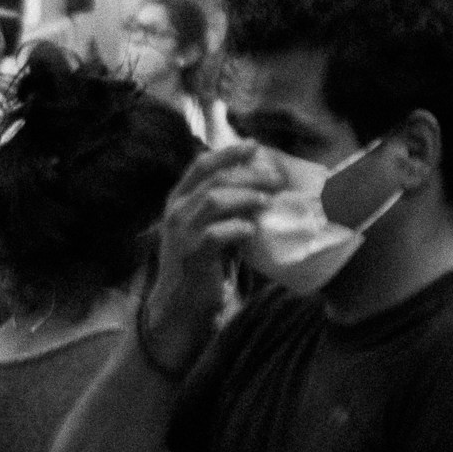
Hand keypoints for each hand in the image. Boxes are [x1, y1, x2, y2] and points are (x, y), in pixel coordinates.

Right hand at [147, 143, 280, 365]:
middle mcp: (177, 212)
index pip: (202, 164)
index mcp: (179, 199)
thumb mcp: (210, 225)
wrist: (181, 305)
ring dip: (245, 197)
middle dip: (248, 174)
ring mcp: (181, 234)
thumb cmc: (204, 261)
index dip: (229, 152)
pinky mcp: (191, 256)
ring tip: (266, 201)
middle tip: (275, 179)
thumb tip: (262, 178)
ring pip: (214, 200)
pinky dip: (237, 228)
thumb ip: (227, 202)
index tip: (255, 146)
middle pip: (214, 178)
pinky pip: (216, 234)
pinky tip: (252, 231)